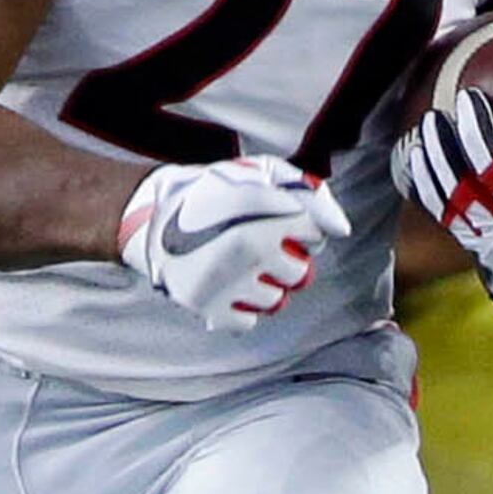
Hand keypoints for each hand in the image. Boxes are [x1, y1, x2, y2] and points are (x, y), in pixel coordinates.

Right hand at [119, 157, 353, 333]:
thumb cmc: (214, 191)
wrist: (151, 214)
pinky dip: (241, 308)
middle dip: (287, 260)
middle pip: (301, 274)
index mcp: (266, 211)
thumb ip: (306, 191)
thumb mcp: (260, 172)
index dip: (302, 227)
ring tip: (242, 267)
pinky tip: (228, 286)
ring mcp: (228, 280)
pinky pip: (248, 321)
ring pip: (276, 300)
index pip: (318, 233)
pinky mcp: (207, 305)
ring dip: (265, 286)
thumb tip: (341, 229)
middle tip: (259, 246)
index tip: (280, 221)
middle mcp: (251, 247)